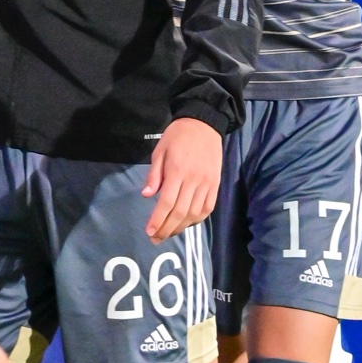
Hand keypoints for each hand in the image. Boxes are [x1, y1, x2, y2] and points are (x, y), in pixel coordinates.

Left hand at [141, 116, 222, 240]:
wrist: (204, 124)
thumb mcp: (160, 150)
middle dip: (167, 228)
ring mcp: (207, 183)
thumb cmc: (177, 136)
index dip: (157, 220)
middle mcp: (193, 180)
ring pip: (194, 213)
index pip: (166, 202)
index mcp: (177, 171)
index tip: (149, 231)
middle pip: (180, 212)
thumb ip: (154, 174)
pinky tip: (186, 223)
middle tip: (156, 238)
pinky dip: (197, 219)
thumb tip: (146, 195)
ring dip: (181, 227)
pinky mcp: (215, 184)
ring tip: (169, 233)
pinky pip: (207, 208)